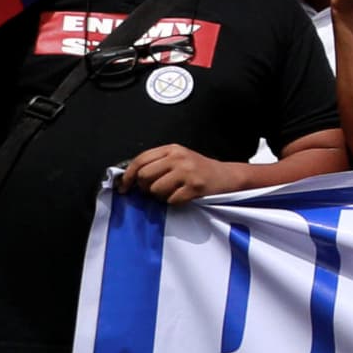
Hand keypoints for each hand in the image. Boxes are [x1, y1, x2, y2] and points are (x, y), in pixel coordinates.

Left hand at [115, 145, 243, 204]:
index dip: (128, 176)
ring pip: (155, 189)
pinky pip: (171, 200)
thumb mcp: (178, 160)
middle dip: (145, 187)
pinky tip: (182, 197)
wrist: (227, 177)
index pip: (140, 160)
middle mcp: (179, 158)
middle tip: (153, 190)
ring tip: (171, 193)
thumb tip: (128, 180)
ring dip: (160, 196)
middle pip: (144, 175)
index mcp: (172, 149)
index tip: (124, 187)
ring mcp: (188, 172)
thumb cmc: (198, 170)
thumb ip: (156, 164)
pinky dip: (173, 202)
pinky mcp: (195, 187)